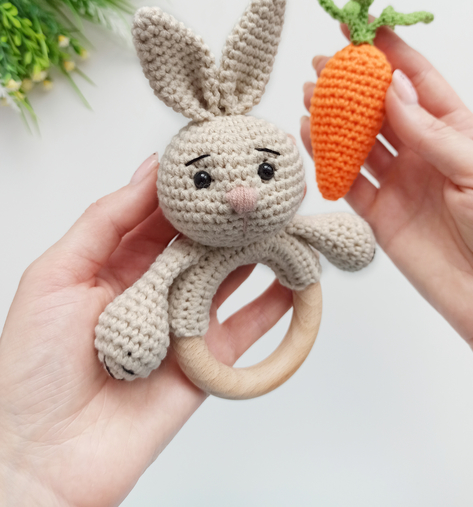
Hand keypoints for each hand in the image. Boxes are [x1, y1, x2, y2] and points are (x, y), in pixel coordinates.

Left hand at [0, 154, 291, 506]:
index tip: (216, 157)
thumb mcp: (56, 275)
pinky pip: (248, 327)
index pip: (160, 214)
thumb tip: (148, 169)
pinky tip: (297, 276)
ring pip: (228, 277)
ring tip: (285, 219)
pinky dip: (275, 303)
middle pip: (200, 243)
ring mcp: (183, 324)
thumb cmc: (33, 367)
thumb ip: (106, 220)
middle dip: (228, 215)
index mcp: (115, 264)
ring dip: (257, 250)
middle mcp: (154, 289)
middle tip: (262, 184)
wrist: (46, 457)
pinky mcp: (206, 361)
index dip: (187, 187)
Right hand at [301, 26, 472, 387]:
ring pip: (359, 141)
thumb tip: (391, 88)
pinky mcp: (380, 215)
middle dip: (352, 82)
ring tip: (309, 93)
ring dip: (333, 116)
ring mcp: (400, 183)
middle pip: (381, 108)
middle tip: (323, 63)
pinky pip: (348, 182)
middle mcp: (424, 152)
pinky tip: (310, 135)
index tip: (362, 29)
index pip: (418, 82)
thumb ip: (430, 131)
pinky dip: (327, 159)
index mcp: (456, 132)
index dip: (390, 53)